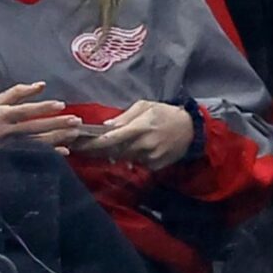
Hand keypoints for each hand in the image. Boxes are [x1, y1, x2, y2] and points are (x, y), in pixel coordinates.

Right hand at [0, 80, 83, 149]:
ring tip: (74, 133)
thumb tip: (41, 85)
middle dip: (57, 124)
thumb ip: (17, 93)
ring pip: (37, 141)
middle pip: (35, 127)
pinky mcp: (11, 154)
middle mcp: (5, 130)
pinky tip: (65, 151)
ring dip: (57, 138)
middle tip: (76, 121)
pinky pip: (34, 154)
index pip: (24, 110)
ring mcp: (9, 144)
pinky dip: (50, 153)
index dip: (42, 108)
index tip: (61, 105)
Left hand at [72, 99, 195, 168]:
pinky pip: (138, 163)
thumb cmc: (166, 113)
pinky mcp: (156, 165)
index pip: (112, 138)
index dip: (94, 143)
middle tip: (85, 148)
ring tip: (110, 147)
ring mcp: (151, 156)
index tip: (80, 144)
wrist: (192, 129)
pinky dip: (133, 158)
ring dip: (116, 154)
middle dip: (100, 150)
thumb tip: (106, 126)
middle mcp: (145, 144)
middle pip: (115, 151)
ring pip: (125, 158)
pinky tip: (136, 150)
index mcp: (140, 127)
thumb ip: (125, 117)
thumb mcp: (145, 107)